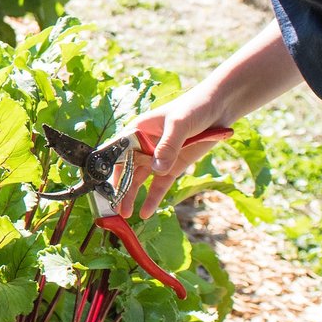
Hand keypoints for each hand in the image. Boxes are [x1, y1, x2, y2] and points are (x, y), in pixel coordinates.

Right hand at [122, 84, 234, 220]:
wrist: (219, 109)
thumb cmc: (193, 108)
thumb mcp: (179, 124)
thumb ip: (168, 146)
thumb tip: (156, 168)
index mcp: (138, 129)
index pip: (118, 150)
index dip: (109, 167)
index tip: (103, 185)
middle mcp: (144, 145)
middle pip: (127, 169)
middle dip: (120, 187)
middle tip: (115, 206)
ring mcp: (158, 157)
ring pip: (140, 179)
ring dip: (132, 196)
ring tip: (125, 213)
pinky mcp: (173, 167)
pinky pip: (160, 185)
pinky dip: (153, 198)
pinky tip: (146, 212)